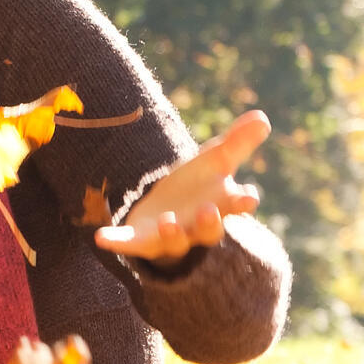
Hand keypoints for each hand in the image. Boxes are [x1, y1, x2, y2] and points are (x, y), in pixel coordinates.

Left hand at [95, 111, 267, 264]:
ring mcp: (170, 237)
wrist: (168, 208)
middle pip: (209, 231)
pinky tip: (100, 238)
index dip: (243, 202)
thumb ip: (237, 143)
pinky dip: (117, 242)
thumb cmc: (199, 186)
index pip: (236, 206)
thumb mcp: (215, 160)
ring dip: (172, 233)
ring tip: (168, 221)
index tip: (248, 196)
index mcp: (220, 206)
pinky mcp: (141, 241)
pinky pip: (130, 245)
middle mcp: (197, 226)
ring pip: (175, 242)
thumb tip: (262, 117)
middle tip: (210, 211)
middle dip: (210, 223)